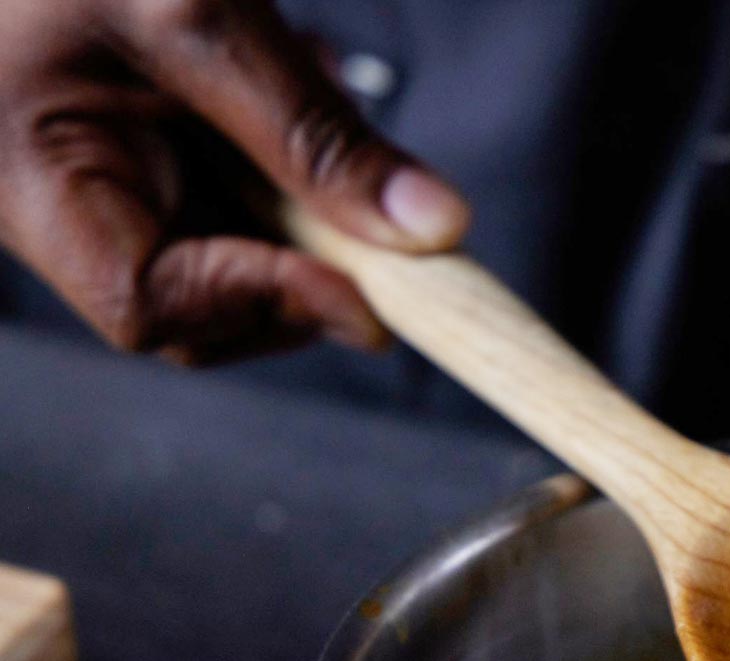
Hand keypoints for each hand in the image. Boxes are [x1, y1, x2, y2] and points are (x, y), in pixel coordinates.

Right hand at [0, 0, 470, 362]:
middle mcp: (67, 210)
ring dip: (315, 200)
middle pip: (212, 303)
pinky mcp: (158, 168)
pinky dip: (299, 162)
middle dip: (309, 257)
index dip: (266, 303)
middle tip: (370, 191)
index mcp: (35, 183)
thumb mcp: (197, 17)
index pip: (150, 305)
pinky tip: (298, 73)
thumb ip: (312, 131)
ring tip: (314, 80)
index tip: (367, 290)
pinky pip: (248, 204)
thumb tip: (431, 228)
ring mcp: (115, 193)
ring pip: (248, 256)